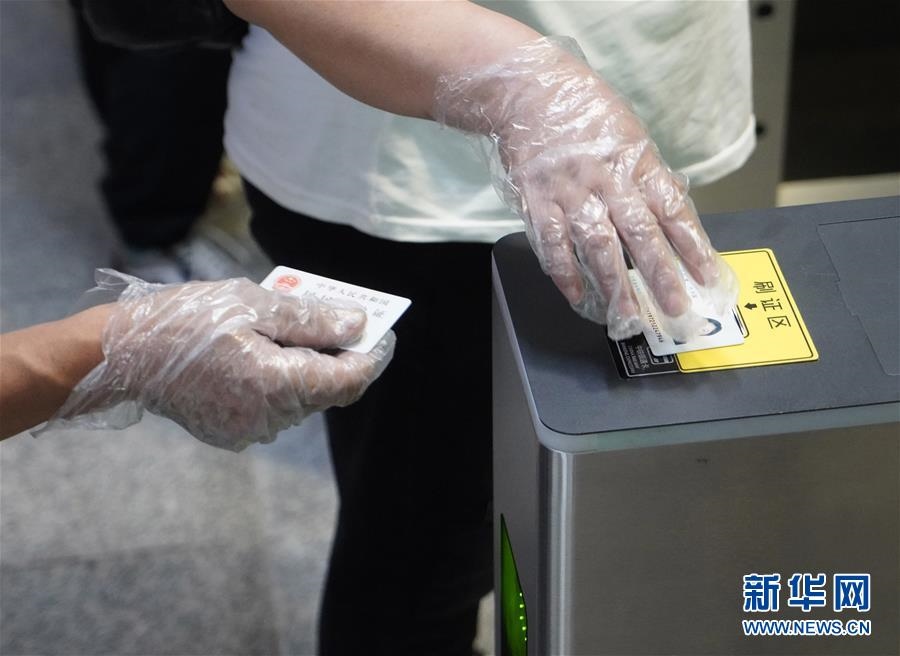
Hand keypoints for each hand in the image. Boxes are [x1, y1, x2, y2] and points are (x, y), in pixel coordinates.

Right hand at [47, 271, 393, 450]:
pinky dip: (281, 379)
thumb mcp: (254, 304)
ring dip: (308, 365)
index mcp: (278, 385)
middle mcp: (270, 417)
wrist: (122, 354)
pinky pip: (274, 406)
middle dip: (339, 354)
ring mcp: (249, 429)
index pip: (350, 379)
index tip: (384, 331)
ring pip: (302, 398)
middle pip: (327, 389)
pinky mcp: (231, 432)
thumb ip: (312, 318)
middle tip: (339, 317)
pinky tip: (267, 350)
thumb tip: (358, 325)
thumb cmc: (186, 320)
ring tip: (296, 327)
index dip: (373, 355)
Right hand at [435, 37, 736, 340]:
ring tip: (627, 316)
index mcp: (635, 161)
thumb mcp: (627, 133)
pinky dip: (565, 274)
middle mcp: (606, 179)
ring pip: (597, 246)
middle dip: (660, 275)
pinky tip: (578, 296)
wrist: (526, 93)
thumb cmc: (581, 111)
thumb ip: (646, 173)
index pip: (672, 210)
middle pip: (639, 234)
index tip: (707, 276)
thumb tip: (671, 209)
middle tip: (676, 307)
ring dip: (614, 285)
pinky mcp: (538, 202)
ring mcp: (570, 193)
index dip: (692, 246)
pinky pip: (553, 245)